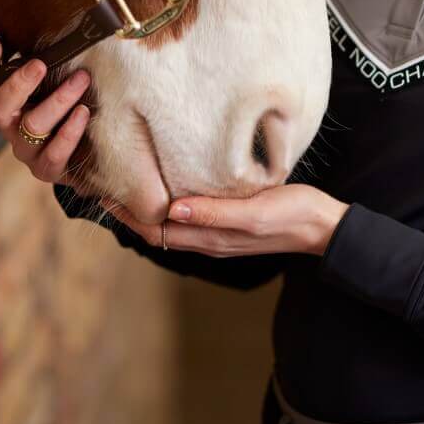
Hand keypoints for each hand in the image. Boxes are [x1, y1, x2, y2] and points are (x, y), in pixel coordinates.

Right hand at [0, 37, 92, 187]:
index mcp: (9, 100)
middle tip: (39, 65)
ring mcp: (27, 150)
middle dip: (17, 85)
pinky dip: (69, 132)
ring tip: (81, 80)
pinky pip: (53, 155)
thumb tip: (69, 25)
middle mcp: (12, 125)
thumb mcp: (63, 80)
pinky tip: (84, 113)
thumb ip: (58, 60)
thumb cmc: (75, 105)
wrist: (96, 152)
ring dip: (57, 101)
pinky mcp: (48, 169)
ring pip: (31, 127)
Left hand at [105, 184, 349, 258]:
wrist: (322, 225)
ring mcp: (218, 232)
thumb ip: (214, 213)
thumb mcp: (253, 213)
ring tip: (125, 185)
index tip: (102, 193)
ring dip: (146, 208)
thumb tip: (172, 209)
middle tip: (102, 185)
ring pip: (170, 222)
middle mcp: (208, 238)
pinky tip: (167, 187)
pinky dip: (168, 204)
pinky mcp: (228, 221)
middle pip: (156, 227)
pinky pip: (188, 216)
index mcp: (210, 237)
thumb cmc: (291, 214)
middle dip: (128, 210)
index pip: (155, 228)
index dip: (127, 214)